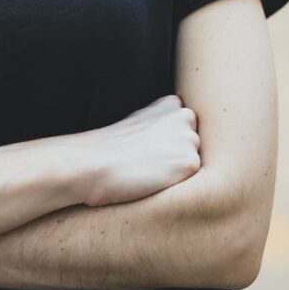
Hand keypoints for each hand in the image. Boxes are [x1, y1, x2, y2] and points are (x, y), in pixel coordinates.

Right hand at [36, 94, 200, 207]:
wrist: (93, 162)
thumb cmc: (110, 148)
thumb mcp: (137, 122)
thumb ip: (161, 122)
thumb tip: (181, 135)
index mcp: (171, 104)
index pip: (188, 130)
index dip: (169, 144)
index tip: (148, 148)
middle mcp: (185, 116)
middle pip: (196, 147)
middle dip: (179, 156)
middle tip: (148, 161)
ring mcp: (189, 138)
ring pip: (195, 164)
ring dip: (179, 171)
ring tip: (150, 171)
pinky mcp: (189, 162)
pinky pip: (194, 181)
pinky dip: (176, 185)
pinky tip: (155, 180)